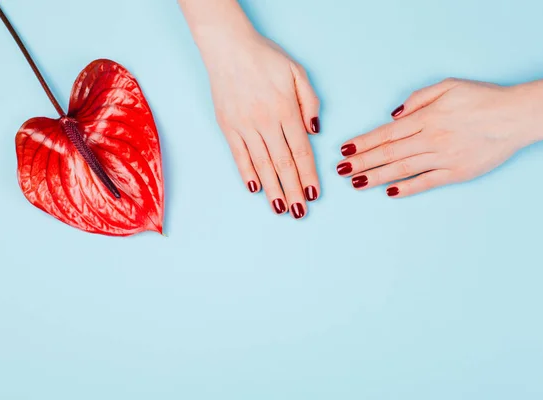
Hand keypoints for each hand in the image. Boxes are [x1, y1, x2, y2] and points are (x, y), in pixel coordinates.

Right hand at [204, 32, 320, 218]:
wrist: (228, 46)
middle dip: (294, 191)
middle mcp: (266, 122)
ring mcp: (244, 126)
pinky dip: (247, 173)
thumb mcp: (297, 71)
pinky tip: (255, 189)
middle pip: (283, 164)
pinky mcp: (227, 126)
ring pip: (262, 164)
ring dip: (272, 189)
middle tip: (300, 213)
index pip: (301, 152)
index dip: (309, 176)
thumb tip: (314, 132)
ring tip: (280, 208)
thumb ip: (309, 102)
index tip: (314, 194)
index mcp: (286, 110)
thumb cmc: (265, 57)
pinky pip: (239, 155)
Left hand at [337, 78, 541, 196]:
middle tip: (341, 170)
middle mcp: (431, 139)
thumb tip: (394, 116)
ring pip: (403, 169)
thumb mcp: (449, 86)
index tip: (345, 150)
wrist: (517, 116)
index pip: (386, 134)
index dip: (363, 143)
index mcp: (427, 118)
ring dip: (376, 177)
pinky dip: (408, 188)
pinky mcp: (457, 173)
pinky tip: (390, 192)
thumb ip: (418, 98)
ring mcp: (444, 158)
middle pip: (388, 153)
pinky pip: (427, 182)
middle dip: (362, 162)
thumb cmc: (483, 98)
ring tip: (356, 183)